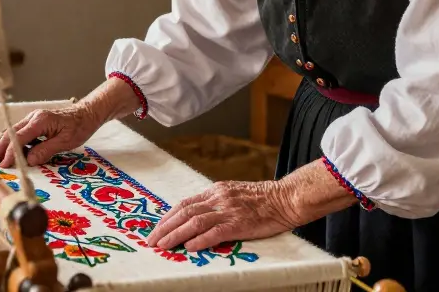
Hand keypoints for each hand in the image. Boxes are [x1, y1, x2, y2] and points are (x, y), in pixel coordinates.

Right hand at [0, 104, 102, 167]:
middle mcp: (33, 117)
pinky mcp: (33, 122)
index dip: (10, 152)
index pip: (19, 138)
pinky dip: (7, 139)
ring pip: (11, 131)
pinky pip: (17, 131)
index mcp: (40, 121)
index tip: (3, 164)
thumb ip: (46, 150)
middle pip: (10, 133)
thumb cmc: (79, 127)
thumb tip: (29, 160)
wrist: (86, 114)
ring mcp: (32, 119)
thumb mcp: (66, 142)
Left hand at [146, 180, 298, 251]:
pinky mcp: (239, 223)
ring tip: (163, 245)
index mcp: (216, 190)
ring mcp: (228, 210)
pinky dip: (199, 240)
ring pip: (194, 222)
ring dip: (175, 234)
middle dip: (165, 227)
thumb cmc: (264, 199)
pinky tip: (189, 247)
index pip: (185, 204)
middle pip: (184, 213)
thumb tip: (198, 216)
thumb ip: (217, 202)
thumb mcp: (235, 194)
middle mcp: (218, 198)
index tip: (157, 228)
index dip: (168, 217)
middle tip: (152, 241)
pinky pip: (215, 232)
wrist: (286, 198)